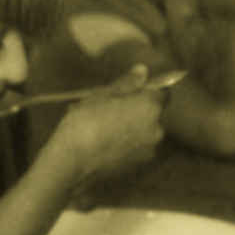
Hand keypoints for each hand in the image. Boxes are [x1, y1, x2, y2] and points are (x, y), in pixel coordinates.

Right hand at [47, 66, 165, 188]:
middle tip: (110, 109)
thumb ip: (127, 83)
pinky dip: (126, 144)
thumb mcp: (102, 95)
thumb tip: (143, 70)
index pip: (162, 92)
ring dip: (131, 127)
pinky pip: (136, 147)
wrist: (72, 161)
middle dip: (138, 110)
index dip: (148, 90)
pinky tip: (105, 144)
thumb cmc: (85, 122)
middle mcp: (157, 128)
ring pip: (144, 131)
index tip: (129, 92)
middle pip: (153, 113)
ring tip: (104, 129)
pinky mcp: (139, 165)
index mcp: (151, 107)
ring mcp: (149, 149)